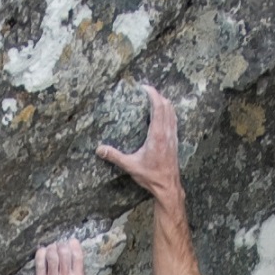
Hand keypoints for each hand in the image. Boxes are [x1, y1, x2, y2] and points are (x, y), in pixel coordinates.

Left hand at [33, 238, 85, 274]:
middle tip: (59, 245)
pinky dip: (40, 254)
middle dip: (61, 244)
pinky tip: (41, 252)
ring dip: (51, 247)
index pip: (77, 255)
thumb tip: (78, 270)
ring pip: (51, 255)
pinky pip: (39, 264)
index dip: (73, 244)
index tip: (71, 242)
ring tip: (50, 248)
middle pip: (63, 251)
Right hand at [96, 82, 181, 199]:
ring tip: (154, 99)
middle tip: (147, 91)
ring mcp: (173, 137)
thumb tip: (99, 149)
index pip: (158, 107)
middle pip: (167, 106)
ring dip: (164, 103)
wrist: (168, 187)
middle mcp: (167, 133)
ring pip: (172, 113)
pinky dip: (168, 113)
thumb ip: (114, 156)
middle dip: (158, 95)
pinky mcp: (175, 142)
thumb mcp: (130, 166)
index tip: (145, 87)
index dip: (153, 94)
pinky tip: (162, 115)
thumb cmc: (151, 177)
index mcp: (157, 135)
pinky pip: (174, 121)